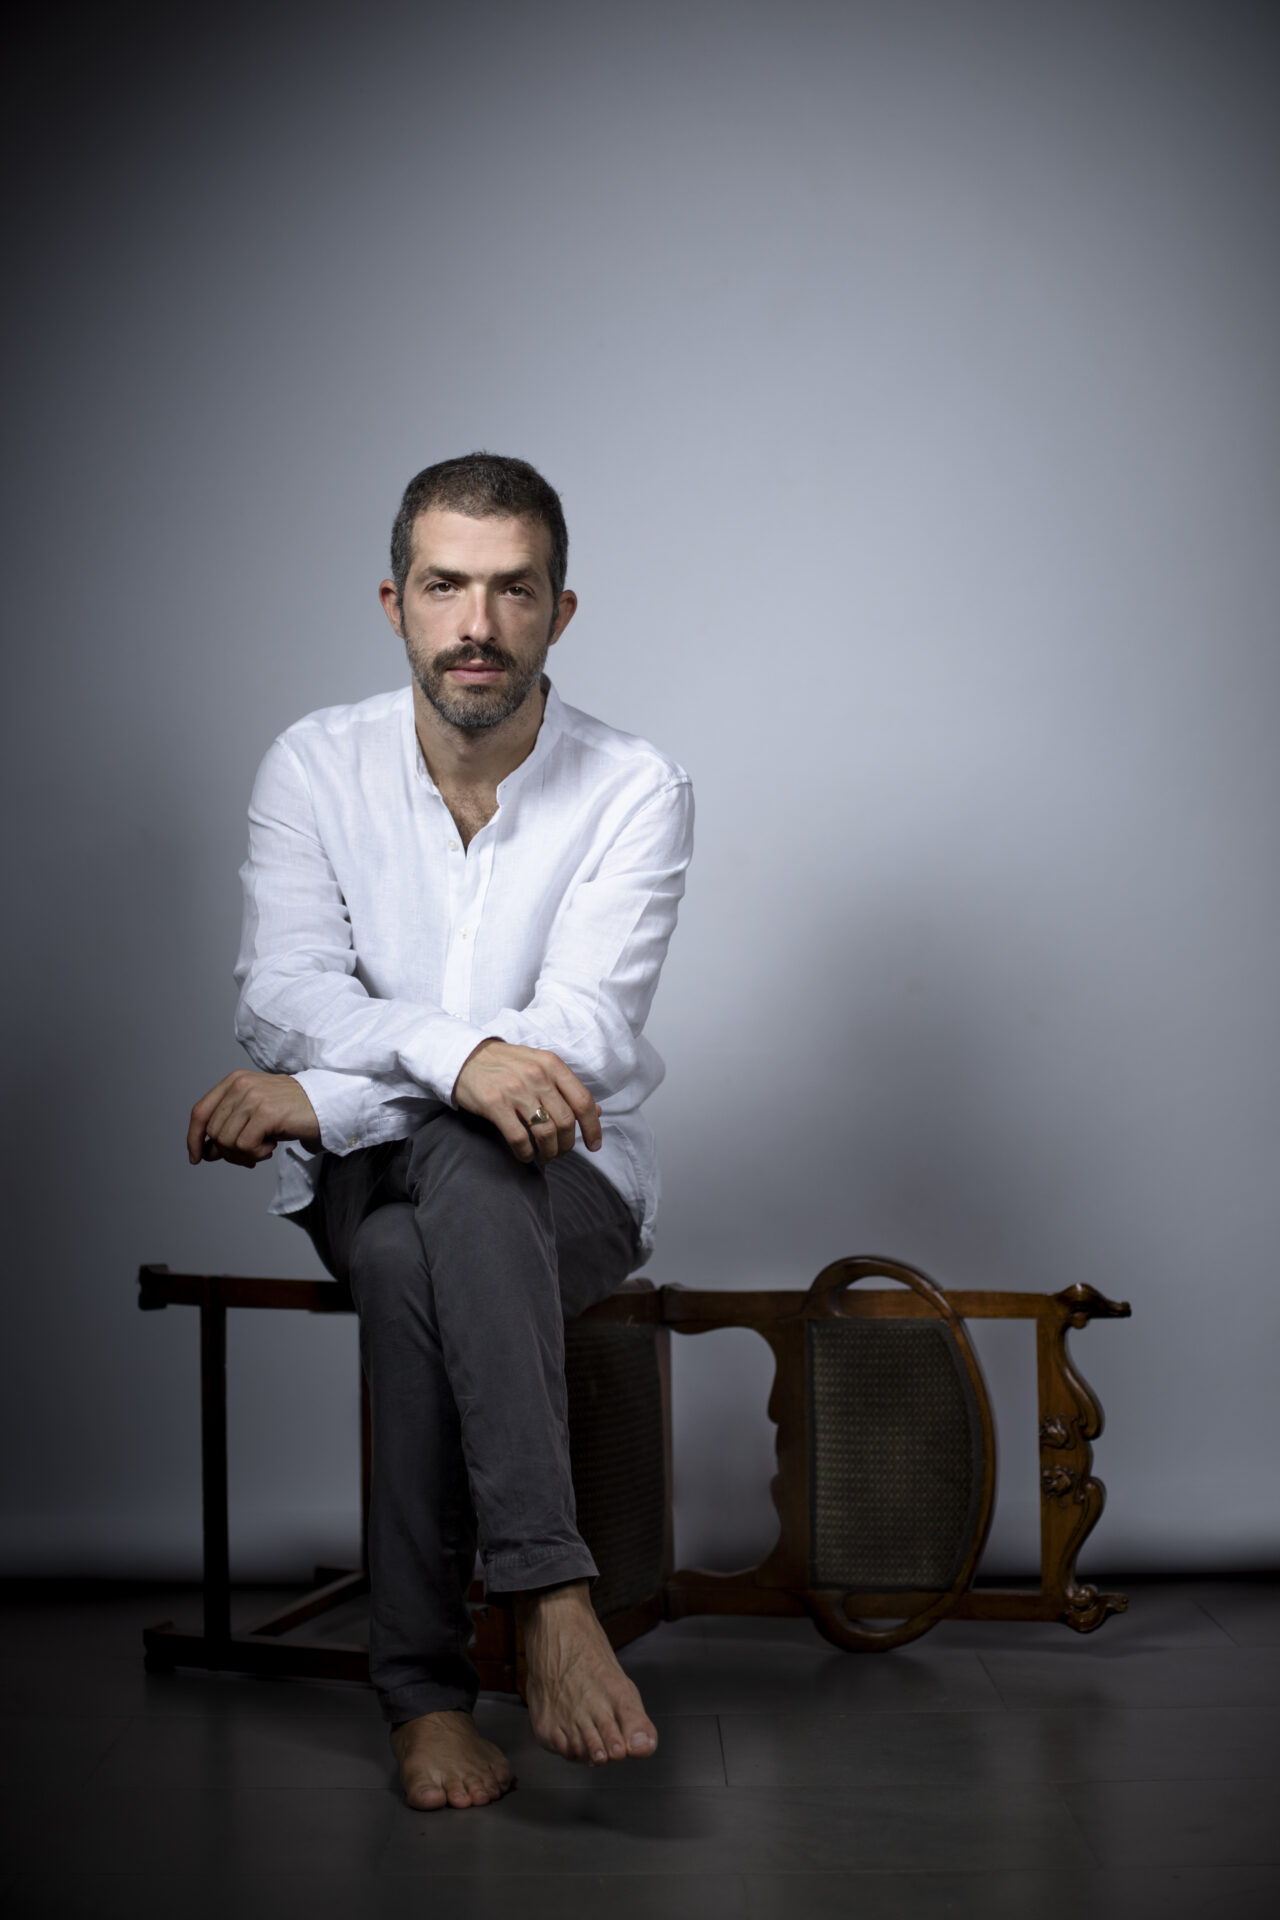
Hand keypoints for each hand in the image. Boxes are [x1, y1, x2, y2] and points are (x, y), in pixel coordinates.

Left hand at [187, 1070, 321, 1168]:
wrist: (324, 1104)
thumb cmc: (290, 1111)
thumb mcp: (253, 1113)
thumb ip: (229, 1125)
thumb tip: (205, 1152)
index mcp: (234, 1081)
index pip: (200, 1112)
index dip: (194, 1138)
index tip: (196, 1157)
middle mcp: (240, 1085)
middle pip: (213, 1132)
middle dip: (227, 1153)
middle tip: (250, 1155)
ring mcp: (253, 1098)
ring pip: (227, 1141)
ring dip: (244, 1155)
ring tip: (263, 1149)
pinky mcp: (266, 1113)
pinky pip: (245, 1146)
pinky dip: (257, 1154)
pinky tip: (271, 1147)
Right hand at [453, 1039, 601, 1163]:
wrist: (465, 1057)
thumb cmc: (507, 1065)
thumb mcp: (541, 1067)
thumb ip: (567, 1088)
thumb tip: (597, 1112)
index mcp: (553, 1065)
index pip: (583, 1101)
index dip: (593, 1127)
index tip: (593, 1145)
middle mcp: (537, 1075)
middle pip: (565, 1121)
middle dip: (567, 1144)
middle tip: (560, 1152)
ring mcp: (515, 1089)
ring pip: (545, 1133)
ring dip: (548, 1152)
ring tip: (545, 1156)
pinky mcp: (494, 1104)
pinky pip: (519, 1138)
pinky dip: (526, 1153)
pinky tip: (525, 1155)